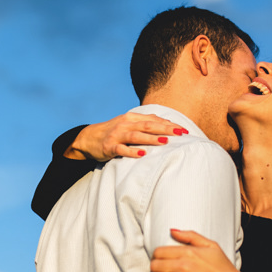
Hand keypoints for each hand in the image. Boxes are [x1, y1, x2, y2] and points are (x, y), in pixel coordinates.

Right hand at [64, 113, 187, 160]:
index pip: (154, 120)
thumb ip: (144, 123)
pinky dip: (132, 151)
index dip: (169, 124)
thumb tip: (166, 125)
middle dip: (166, 129)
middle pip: (148, 125)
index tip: (184, 130)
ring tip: (165, 142)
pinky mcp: (109, 147)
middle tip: (180, 134)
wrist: (87, 138)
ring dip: (151, 139)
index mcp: (131, 118)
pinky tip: (143, 154)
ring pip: (136, 136)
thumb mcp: (128, 123)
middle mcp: (125, 124)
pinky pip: (121, 149)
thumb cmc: (113, 132)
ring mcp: (116, 135)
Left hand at [149, 229, 269, 271]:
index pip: (159, 252)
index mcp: (190, 252)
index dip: (156, 257)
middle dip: (154, 269)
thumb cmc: (225, 269)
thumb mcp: (212, 246)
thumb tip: (171, 231)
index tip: (160, 261)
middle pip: (155, 265)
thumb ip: (191, 236)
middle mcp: (186, 266)